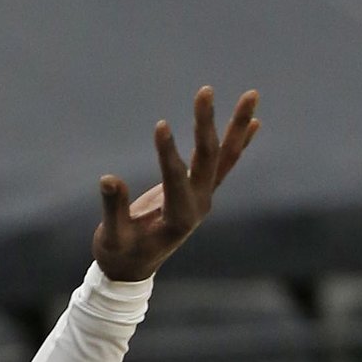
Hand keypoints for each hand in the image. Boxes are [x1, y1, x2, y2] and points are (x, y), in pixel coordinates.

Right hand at [93, 86, 259, 281]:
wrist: (132, 271)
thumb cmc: (119, 255)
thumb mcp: (112, 237)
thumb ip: (114, 209)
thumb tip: (108, 179)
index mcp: (178, 218)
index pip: (177, 177)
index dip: (168, 153)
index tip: (160, 126)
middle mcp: (198, 205)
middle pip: (210, 158)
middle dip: (208, 123)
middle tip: (205, 90)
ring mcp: (203, 198)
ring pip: (224, 157)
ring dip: (236, 125)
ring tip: (251, 94)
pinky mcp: (199, 193)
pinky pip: (224, 164)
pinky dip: (238, 142)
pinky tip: (254, 122)